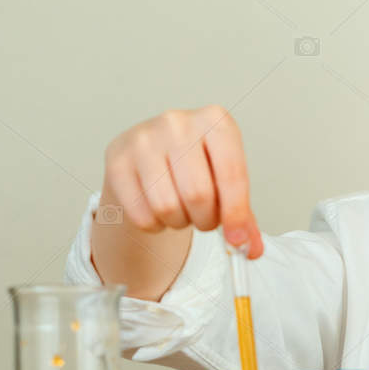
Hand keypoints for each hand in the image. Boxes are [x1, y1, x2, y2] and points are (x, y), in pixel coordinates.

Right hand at [101, 105, 262, 256]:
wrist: (150, 155)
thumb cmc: (195, 167)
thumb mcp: (225, 182)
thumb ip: (242, 217)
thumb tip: (251, 249)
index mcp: (214, 120)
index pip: (232, 174)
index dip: (236, 214)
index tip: (238, 239)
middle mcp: (178, 123)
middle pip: (198, 195)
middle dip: (205, 220)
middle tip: (204, 218)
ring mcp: (144, 139)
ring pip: (167, 207)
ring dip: (179, 222)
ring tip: (181, 210)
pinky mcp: (117, 160)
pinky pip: (141, 214)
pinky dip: (154, 224)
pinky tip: (157, 209)